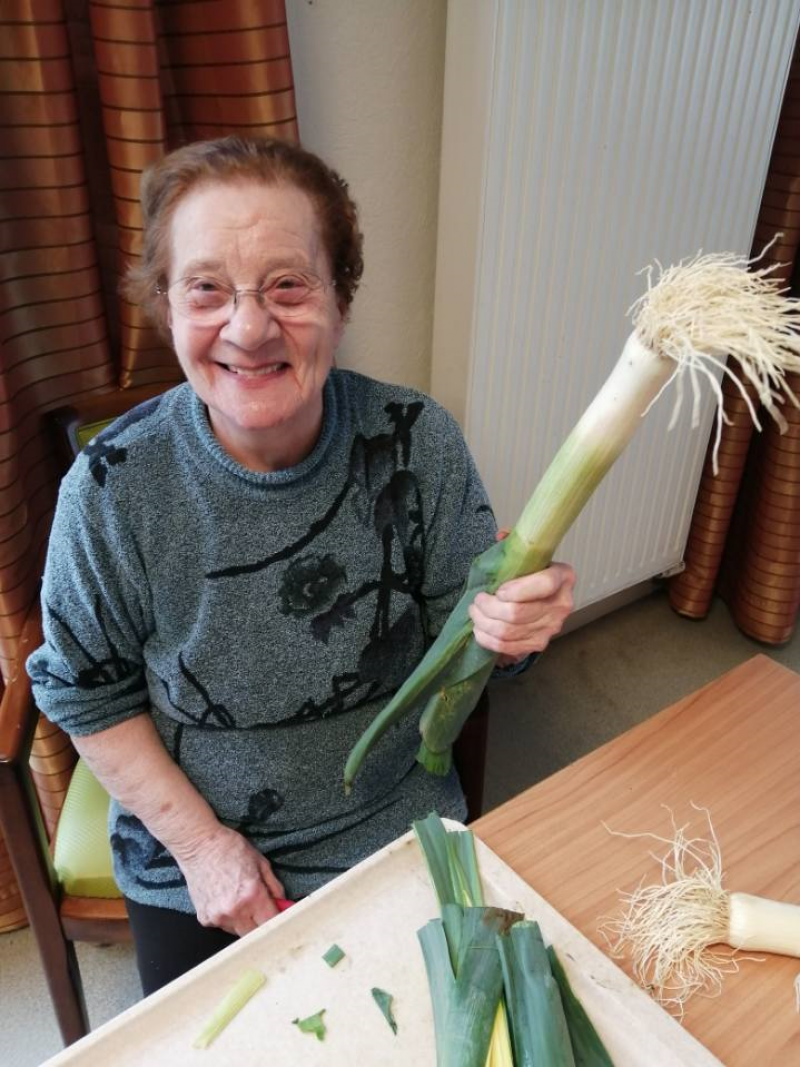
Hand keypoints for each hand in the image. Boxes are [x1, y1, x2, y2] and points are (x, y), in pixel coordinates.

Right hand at [176, 825, 284, 936]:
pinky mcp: (204, 919)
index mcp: (252, 895)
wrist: (198, 845)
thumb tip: (282, 904)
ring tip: (240, 899)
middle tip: (262, 909)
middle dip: (261, 924)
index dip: (278, 920)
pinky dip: (228, 918)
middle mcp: (234, 911)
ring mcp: (217, 917)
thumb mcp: (260, 862)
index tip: (280, 916)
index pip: (272, 923)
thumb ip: (274, 887)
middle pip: (255, 934)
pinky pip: (223, 926)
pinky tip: (225, 899)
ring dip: (244, 922)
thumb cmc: (229, 848)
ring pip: (238, 931)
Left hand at [469, 532, 574, 663]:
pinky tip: (479, 629)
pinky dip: (488, 639)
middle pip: (519, 613)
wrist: (541, 599)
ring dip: (484, 622)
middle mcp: (561, 604)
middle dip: (489, 607)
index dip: (517, 590)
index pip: (544, 585)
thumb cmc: (530, 573)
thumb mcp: (527, 555)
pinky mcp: (538, 644)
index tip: (498, 590)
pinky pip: (508, 647)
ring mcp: (551, 628)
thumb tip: (501, 536)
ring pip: (509, 631)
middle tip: (477, 600)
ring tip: (475, 612)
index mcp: (563, 577)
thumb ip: (515, 545)